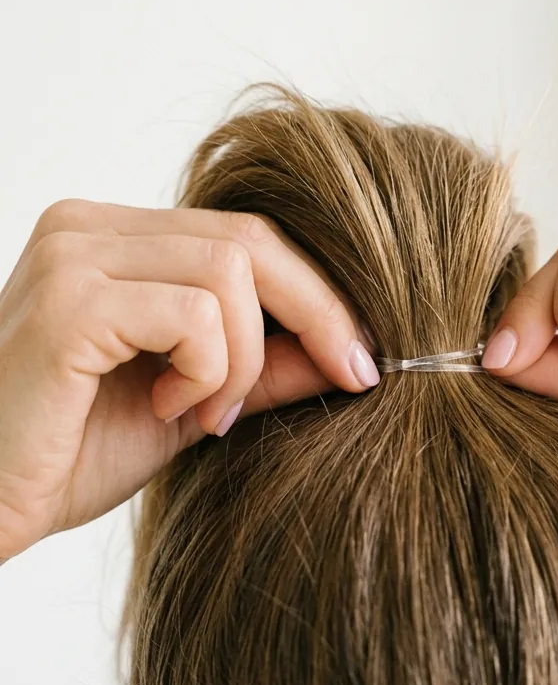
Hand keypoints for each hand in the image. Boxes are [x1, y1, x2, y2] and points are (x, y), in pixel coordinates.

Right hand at [0, 199, 379, 561]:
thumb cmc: (70, 456)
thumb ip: (263, 369)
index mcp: (112, 238)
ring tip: (205, 414)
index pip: (245, 235)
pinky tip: (165, 409)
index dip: (317, 293)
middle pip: (249, 238)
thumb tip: (351, 353)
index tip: (361, 359)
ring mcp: (72, 256)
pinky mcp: (69, 302)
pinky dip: (207, 370)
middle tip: (346, 375)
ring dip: (245, 360)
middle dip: (316, 312)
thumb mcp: (193, 406)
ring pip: (229, 271)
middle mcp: (87, 228)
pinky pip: (192, 313)